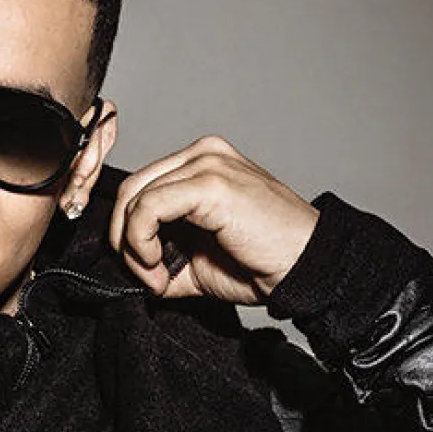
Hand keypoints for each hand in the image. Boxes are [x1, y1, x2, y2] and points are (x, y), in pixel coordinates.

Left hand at [109, 135, 318, 304]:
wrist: (306, 268)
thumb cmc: (264, 261)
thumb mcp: (197, 260)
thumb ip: (161, 253)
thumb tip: (130, 265)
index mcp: (201, 164)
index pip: (140, 187)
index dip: (129, 232)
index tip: (147, 272)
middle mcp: (203, 154)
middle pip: (132, 189)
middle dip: (125, 239)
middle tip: (147, 277)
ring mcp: (207, 163)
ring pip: (135, 197)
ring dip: (134, 246)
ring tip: (157, 277)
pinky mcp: (210, 182)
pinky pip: (149, 207)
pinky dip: (141, 242)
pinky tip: (159, 267)